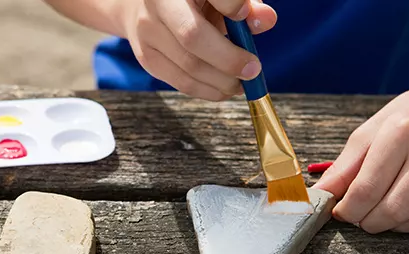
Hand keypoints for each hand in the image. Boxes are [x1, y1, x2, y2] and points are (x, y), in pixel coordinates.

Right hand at [120, 0, 276, 100]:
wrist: (143, 4)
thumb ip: (245, 3)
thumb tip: (266, 20)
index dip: (231, 5)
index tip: (246, 16)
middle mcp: (157, 4)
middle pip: (193, 36)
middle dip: (229, 59)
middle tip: (252, 70)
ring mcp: (147, 32)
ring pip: (188, 66)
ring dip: (221, 82)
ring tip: (241, 84)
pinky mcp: (147, 57)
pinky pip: (181, 82)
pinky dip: (207, 90)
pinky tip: (224, 89)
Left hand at [312, 55, 408, 233]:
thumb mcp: (375, 128)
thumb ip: (346, 164)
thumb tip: (321, 193)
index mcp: (402, 131)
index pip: (366, 187)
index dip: (347, 209)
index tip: (339, 211)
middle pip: (390, 209)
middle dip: (365, 221)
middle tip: (357, 215)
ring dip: (388, 226)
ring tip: (377, 213)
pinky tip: (402, 209)